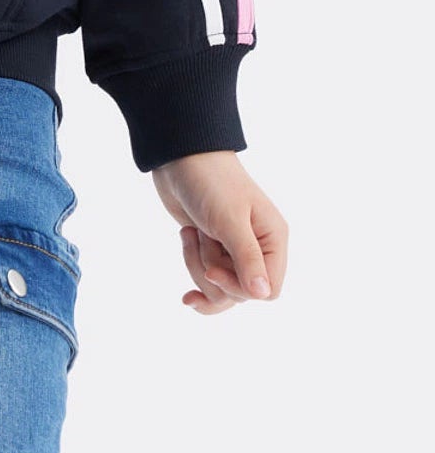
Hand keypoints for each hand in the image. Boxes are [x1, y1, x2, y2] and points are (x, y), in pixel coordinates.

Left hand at [150, 150, 287, 314]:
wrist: (179, 158)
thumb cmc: (211, 182)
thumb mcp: (229, 220)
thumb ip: (247, 258)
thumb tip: (263, 294)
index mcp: (273, 239)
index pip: (269, 291)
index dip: (239, 288)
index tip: (213, 269)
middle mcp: (258, 248)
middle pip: (241, 293)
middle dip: (212, 273)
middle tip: (201, 238)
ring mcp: (233, 250)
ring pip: (220, 289)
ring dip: (197, 266)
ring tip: (190, 233)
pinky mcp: (212, 248)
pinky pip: (206, 279)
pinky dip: (193, 269)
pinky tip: (184, 280)